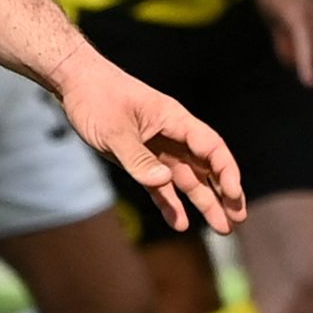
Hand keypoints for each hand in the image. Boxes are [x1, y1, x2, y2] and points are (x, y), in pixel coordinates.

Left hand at [56, 52, 243, 232]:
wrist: (75, 83)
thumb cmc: (96, 97)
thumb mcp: (114, 130)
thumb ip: (137, 157)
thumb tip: (164, 181)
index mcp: (174, 119)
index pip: (210, 147)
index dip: (226, 171)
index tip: (233, 195)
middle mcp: (172, 135)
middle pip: (206, 166)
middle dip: (224, 193)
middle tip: (238, 219)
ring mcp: (157, 148)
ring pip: (187, 179)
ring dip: (204, 202)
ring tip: (222, 229)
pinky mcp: (140, 158)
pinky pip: (160, 185)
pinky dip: (169, 203)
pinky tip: (179, 223)